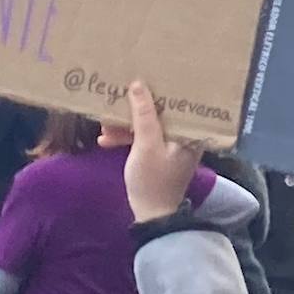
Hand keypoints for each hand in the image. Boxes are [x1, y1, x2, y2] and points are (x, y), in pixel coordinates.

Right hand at [109, 80, 203, 223]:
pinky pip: (143, 139)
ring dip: (126, 124)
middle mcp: (184, 136)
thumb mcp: (146, 145)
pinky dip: (126, 138)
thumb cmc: (153, 180)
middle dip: (136, 107)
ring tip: (104, 124)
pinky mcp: (158, 155)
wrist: (151, 217)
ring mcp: (170, 147)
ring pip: (148, 125)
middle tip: (118, 96)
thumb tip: (138, 84)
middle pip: (160, 112)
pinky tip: (105, 139)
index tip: (145, 76)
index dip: (161, 89)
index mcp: (190, 133)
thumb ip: (143, 114)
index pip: (179, 102)